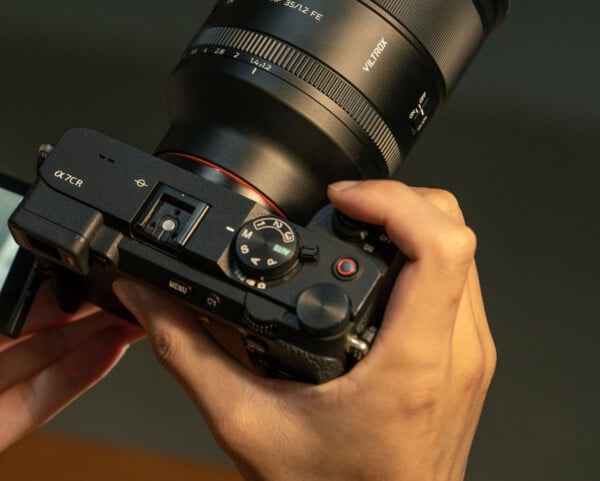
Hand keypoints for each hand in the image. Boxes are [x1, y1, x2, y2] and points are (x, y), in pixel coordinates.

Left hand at [0, 123, 141, 480]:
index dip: (39, 256)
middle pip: (33, 315)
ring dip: (95, 331)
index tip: (76, 232)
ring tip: (136, 302)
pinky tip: (108, 349)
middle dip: (83, 292)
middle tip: (123, 266)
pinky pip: (31, 406)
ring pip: (44, 356)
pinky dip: (75, 380)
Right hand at [114, 180, 495, 480]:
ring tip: (353, 227)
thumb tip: (152, 298)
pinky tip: (373, 271)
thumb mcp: (244, 421)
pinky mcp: (466, 361)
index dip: (389, 199)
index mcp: (410, 363)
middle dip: (395, 198)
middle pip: (455, 229)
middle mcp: (454, 353)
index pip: (439, 245)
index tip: (340, 198)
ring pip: (462, 249)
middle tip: (342, 206)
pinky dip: (418, 254)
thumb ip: (189, 350)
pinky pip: (458, 280)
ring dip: (408, 222)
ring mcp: (467, 356)